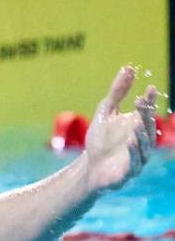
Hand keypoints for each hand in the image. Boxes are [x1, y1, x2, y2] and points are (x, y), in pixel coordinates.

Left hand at [83, 66, 157, 192]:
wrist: (90, 167)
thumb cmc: (101, 140)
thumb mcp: (106, 112)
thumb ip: (118, 92)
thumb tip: (129, 68)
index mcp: (139, 126)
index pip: (146, 112)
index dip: (149, 101)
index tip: (149, 88)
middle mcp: (142, 142)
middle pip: (147, 127)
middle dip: (145, 115)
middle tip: (142, 102)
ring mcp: (137, 157)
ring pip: (144, 146)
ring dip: (142, 134)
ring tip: (138, 123)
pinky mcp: (129, 172)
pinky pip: (134, 162)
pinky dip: (134, 152)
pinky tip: (131, 141)